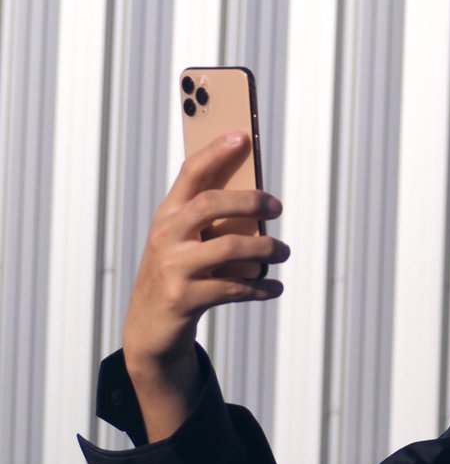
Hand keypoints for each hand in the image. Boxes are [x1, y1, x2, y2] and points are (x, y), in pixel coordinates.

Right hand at [122, 132, 288, 437]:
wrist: (150, 327)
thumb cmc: (179, 273)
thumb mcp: (185, 242)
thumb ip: (212, 220)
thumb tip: (260, 198)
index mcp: (167, 215)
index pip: (190, 174)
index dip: (215, 153)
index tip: (243, 136)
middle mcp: (165, 236)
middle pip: (211, 205)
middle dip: (250, 201)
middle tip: (277, 206)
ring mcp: (172, 268)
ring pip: (229, 247)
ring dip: (266, 248)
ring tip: (284, 251)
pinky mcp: (184, 299)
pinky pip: (234, 288)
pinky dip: (262, 288)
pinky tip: (275, 287)